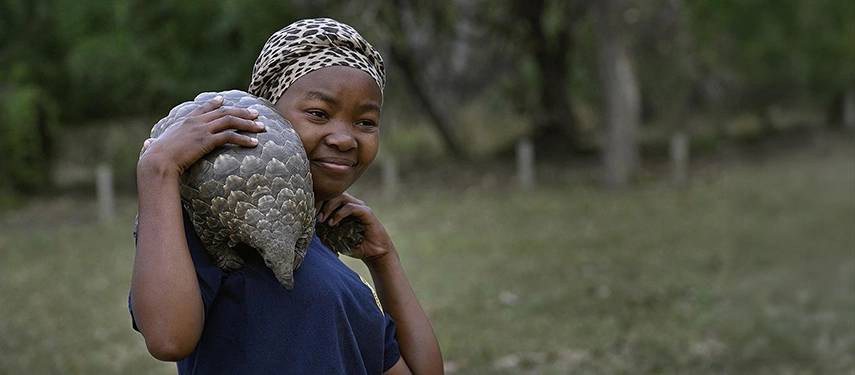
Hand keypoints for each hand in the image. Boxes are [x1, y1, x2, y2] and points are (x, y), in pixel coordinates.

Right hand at [139, 96, 264, 176]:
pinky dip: (244, 139)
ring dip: (248, 124)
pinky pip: (230, 136)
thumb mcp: (155, 146)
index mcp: (184, 121)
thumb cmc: (154, 157)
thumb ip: (154, 143)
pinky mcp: (207, 140)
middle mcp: (195, 122)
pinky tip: (254, 143)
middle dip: (241, 112)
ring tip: (261, 127)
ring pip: (230, 121)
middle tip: (255, 113)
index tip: (223, 99)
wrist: (157, 161)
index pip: (202, 108)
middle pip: (223, 112)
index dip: (214, 103)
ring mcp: (202, 130)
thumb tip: (147, 144)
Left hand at [316, 192, 394, 262]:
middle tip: (315, 217)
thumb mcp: (337, 238)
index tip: (309, 214)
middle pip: (335, 193)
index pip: (331, 197)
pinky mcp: (366, 212)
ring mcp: (360, 207)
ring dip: (329, 207)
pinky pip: (351, 207)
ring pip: (342, 197)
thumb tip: (310, 229)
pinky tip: (332, 223)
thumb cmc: (356, 245)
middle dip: (322, 203)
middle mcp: (353, 204)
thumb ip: (326, 231)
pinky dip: (340, 214)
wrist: (374, 253)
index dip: (319, 202)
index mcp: (345, 208)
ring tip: (322, 220)